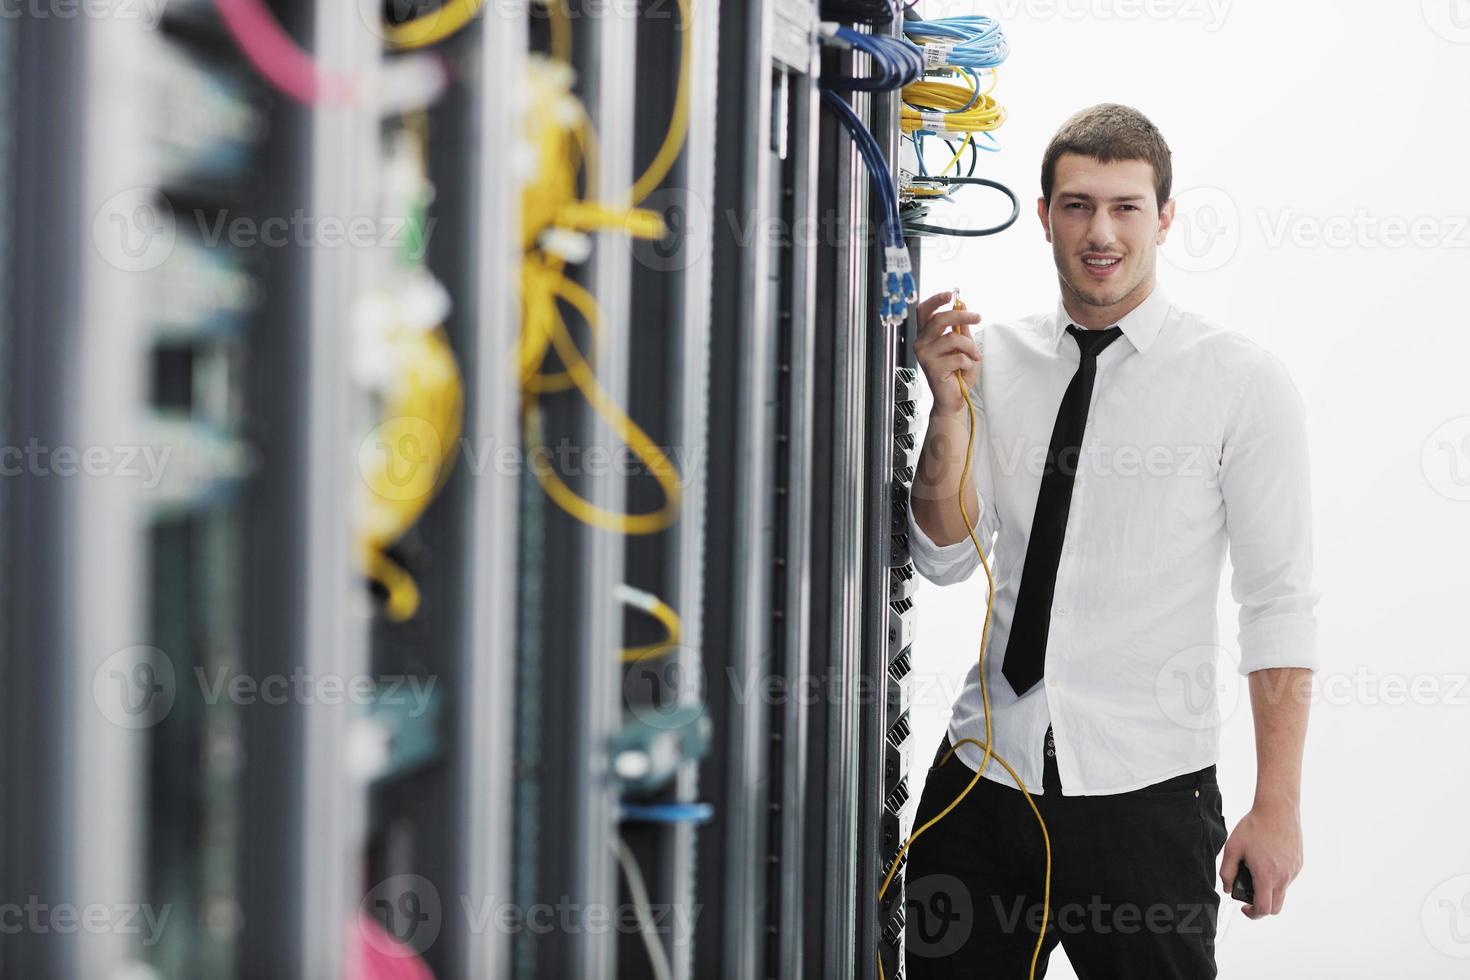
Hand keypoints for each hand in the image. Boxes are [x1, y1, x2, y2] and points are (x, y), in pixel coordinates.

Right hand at [913, 290, 981, 417]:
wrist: (954, 398)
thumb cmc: (957, 373)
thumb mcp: (963, 345)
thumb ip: (961, 327)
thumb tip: (963, 304)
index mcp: (926, 335)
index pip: (924, 311)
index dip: (935, 300)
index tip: (951, 294)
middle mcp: (921, 344)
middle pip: (938, 319)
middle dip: (961, 315)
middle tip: (977, 317)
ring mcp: (925, 356)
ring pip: (953, 338)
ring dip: (970, 347)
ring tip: (974, 356)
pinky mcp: (932, 368)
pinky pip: (958, 356)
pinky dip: (968, 362)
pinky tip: (965, 369)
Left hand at [1220, 799, 1302, 918]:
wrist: (1277, 809)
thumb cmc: (1254, 827)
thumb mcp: (1232, 848)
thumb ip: (1227, 871)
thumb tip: (1227, 888)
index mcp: (1267, 876)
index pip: (1264, 909)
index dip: (1252, 914)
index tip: (1244, 908)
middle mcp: (1284, 877)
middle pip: (1276, 907)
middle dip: (1262, 907)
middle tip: (1249, 895)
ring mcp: (1293, 871)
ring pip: (1282, 892)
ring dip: (1269, 890)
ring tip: (1256, 871)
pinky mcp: (1299, 863)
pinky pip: (1288, 879)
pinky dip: (1277, 878)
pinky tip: (1267, 861)